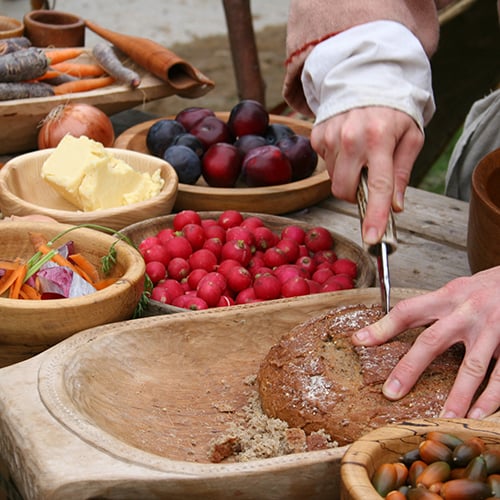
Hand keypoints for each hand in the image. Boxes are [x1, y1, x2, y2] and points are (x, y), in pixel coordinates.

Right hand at [310, 107, 422, 244]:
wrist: (366, 78)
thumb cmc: (393, 110)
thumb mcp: (410, 137)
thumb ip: (402, 173)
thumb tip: (396, 206)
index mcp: (380, 138)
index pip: (378, 186)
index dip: (375, 215)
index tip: (372, 238)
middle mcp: (351, 137)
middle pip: (344, 190)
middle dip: (355, 193)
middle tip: (367, 177)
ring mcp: (330, 136)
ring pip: (334, 179)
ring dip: (347, 175)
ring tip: (359, 152)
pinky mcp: (317, 135)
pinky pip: (325, 164)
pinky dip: (337, 162)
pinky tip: (347, 144)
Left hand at [352, 266, 499, 418]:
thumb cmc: (487, 287)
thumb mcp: (455, 290)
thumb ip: (431, 307)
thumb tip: (396, 324)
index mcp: (447, 297)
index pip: (408, 310)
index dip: (382, 326)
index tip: (360, 341)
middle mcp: (466, 312)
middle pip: (432, 341)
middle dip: (409, 368)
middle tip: (391, 392)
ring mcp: (491, 329)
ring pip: (471, 366)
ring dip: (457, 395)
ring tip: (443, 418)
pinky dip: (491, 398)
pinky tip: (479, 414)